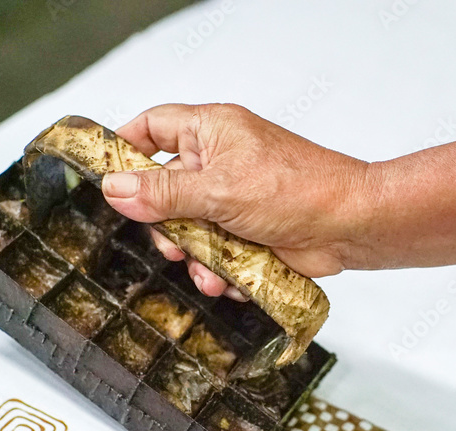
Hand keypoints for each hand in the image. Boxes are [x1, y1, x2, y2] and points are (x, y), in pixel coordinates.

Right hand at [101, 103, 371, 299]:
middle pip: (165, 189)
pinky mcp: (249, 231)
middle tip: (172, 243)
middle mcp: (221, 161)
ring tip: (209, 269)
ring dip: (195, 255)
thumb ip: (164, 192)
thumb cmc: (298, 189)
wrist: (349, 226)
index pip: (153, 127)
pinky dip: (219, 268)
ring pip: (190, 228)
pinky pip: (216, 251)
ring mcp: (235, 198)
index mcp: (212, 131)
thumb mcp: (218, 190)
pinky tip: (230, 279)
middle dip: (165, 224)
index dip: (125, 148)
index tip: (105, 177)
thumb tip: (115, 189)